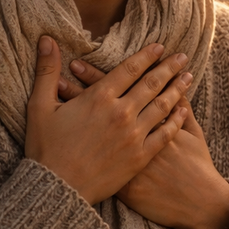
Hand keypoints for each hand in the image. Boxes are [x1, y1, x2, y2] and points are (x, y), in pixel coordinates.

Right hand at [25, 36, 191, 205]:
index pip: (130, 69)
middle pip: (152, 83)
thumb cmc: (45, 149)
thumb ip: (46, 70)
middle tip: (183, 56)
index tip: (160, 46)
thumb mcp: (40, 106)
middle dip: (169, 67)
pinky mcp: (140, 157)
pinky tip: (184, 110)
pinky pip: (164, 134)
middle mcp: (121, 112)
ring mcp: (134, 135)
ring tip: (189, 77)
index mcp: (99, 97)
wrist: (57, 190)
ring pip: (162, 106)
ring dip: (177, 89)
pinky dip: (176, 120)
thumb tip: (46, 38)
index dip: (147, 55)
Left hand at [61, 62, 228, 228]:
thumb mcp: (196, 133)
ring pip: (91, 126)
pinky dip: (75, 139)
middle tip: (63, 67)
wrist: (193, 201)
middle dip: (83, 86)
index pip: (118, 89)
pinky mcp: (117, 177)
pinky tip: (59, 130)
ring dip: (73, 107)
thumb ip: (183, 107)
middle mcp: (131, 132)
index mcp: (148, 119)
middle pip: (101, 103)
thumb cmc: (195, 165)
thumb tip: (179, 85)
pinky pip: (90, 155)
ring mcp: (123, 155)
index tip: (75, 63)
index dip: (96, 75)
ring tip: (56, 90)